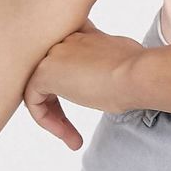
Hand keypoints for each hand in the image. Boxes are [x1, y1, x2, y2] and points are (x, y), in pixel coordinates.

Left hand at [23, 17, 144, 149]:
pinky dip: (47, 120)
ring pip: (41, 89)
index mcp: (84, 32)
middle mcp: (65, 38)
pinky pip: (34, 102)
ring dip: (54, 116)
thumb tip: (104, 70)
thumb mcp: (120, 55)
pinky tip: (66, 133)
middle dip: (59, 103)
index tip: (90, 99)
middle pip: (53, 75)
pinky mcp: (43, 72)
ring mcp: (53, 53)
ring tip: (73, 138)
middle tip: (71, 127)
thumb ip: (103, 58)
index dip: (73, 82)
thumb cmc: (137, 70)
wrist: (136, 74)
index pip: (68, 58)